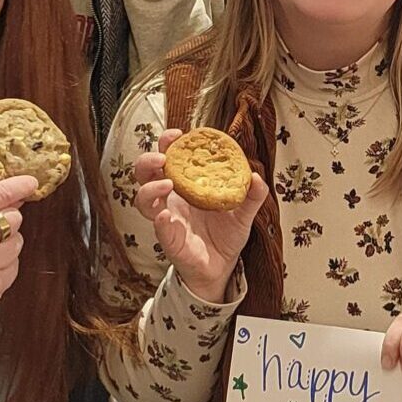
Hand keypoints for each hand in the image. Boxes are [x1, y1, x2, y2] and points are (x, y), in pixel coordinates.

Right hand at [134, 133, 267, 302]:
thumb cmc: (227, 235)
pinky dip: (159, 222)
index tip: (176, 134)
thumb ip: (252, 196)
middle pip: (146, 175)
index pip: (169, 159)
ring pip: (144, 201)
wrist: (224, 267)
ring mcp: (167, 219)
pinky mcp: (170, 241)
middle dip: (148, 161)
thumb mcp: (244, 213)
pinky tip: (165, 216)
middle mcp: (171, 200)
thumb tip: (257, 177)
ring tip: (167, 183)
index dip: (167, 144)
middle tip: (162, 157)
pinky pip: (159, 230)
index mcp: (186, 186)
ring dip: (151, 189)